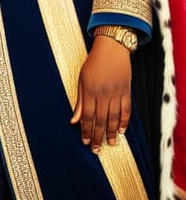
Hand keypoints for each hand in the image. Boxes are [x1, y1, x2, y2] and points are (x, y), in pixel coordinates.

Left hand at [70, 36, 131, 152]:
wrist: (112, 49)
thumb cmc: (93, 63)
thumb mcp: (81, 79)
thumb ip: (79, 100)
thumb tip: (73, 120)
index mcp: (89, 90)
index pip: (87, 116)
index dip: (85, 130)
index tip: (84, 142)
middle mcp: (103, 94)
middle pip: (100, 120)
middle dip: (97, 136)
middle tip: (96, 150)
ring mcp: (116, 93)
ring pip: (114, 118)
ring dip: (111, 133)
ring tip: (109, 144)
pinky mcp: (127, 91)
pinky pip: (126, 110)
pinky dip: (124, 121)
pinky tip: (121, 131)